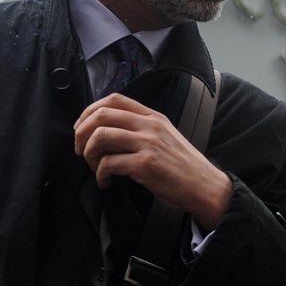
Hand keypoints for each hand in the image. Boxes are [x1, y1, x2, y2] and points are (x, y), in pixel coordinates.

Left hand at [74, 93, 231, 229]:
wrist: (204, 186)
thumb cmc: (183, 167)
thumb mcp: (165, 138)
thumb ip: (140, 130)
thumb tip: (105, 134)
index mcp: (153, 117)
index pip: (114, 99)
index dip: (90, 110)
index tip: (82, 128)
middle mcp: (150, 126)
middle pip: (102, 114)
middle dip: (81, 132)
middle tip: (80, 150)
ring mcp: (148, 143)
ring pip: (100, 136)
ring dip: (88, 154)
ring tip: (94, 167)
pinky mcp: (145, 164)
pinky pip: (108, 163)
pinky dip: (100, 175)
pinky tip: (106, 182)